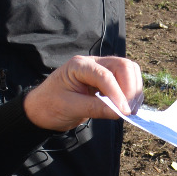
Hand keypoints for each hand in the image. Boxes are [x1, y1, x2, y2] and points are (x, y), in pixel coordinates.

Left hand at [24, 55, 143, 131]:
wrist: (42, 108)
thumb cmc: (50, 106)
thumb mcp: (70, 108)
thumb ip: (95, 108)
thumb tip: (120, 112)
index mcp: (79, 66)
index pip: (104, 75)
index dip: (117, 93)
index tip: (124, 112)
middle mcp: (93, 63)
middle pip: (123, 66)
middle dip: (130, 88)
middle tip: (129, 110)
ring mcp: (102, 69)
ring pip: (129, 70)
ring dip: (134, 89)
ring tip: (131, 110)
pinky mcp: (108, 79)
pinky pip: (128, 80)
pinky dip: (132, 92)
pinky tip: (128, 107)